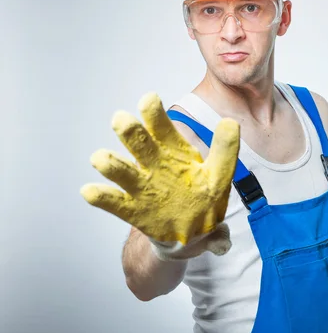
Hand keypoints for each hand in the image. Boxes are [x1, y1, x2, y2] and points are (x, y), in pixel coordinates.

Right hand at [80, 92, 239, 258]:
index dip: (154, 113)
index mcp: (174, 150)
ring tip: (101, 158)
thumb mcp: (219, 174)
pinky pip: (114, 202)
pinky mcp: (133, 210)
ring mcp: (141, 186)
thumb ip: (225, 151)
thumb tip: (231, 124)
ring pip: (121, 170)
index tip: (148, 99)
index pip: (162, 127)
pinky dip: (102, 197)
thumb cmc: (205, 196)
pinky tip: (90, 191)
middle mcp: (154, 163)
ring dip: (111, 164)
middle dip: (129, 132)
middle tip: (121, 120)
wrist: (193, 232)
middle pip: (138, 143)